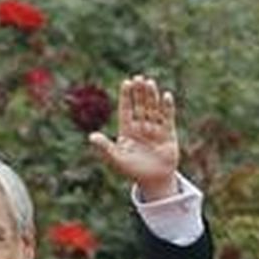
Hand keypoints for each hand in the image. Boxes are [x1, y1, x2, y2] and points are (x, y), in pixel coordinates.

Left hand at [88, 75, 179, 200]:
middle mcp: (141, 127)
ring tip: (149, 83)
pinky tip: (165, 96)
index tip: (126, 82)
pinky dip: (167, 107)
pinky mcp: (168, 132)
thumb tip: (91, 136)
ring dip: (151, 96)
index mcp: (127, 131)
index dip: (126, 97)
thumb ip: (105, 147)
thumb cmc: (133, 171)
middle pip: (140, 106)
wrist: (153, 181)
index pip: (126, 110)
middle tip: (138, 78)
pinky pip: (167, 117)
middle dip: (139, 93)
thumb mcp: (117, 159)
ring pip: (153, 108)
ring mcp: (155, 128)